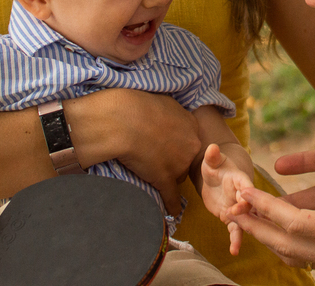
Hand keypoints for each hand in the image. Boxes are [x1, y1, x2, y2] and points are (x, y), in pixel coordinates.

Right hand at [106, 90, 201, 215]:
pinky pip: (171, 197)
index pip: (189, 141)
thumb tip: (170, 115)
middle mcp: (191, 145)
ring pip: (176, 175)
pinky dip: (171, 205)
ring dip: (165, 175)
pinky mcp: (164, 179)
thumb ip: (173, 112)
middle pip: (185, 159)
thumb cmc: (138, 105)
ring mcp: (179, 164)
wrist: (123, 120)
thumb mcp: (164, 101)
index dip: (176, 143)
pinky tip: (171, 212)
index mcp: (191, 125)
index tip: (165, 144)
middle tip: (154, 153)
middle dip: (172, 159)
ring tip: (147, 167)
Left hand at [199, 144, 254, 254]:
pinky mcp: (232, 219)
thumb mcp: (211, 161)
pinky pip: (235, 231)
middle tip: (235, 216)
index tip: (242, 200)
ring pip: (245, 221)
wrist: (215, 178)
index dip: (246, 193)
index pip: (246, 186)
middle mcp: (243, 196)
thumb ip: (212, 156)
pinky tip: (233, 251)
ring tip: (236, 245)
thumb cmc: (215, 167)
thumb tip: (211, 147)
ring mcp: (239, 209)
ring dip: (243, 230)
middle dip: (245, 212)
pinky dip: (235, 240)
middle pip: (249, 205)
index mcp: (241, 180)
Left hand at [235, 143, 314, 273]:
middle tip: (230, 206)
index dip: (265, 206)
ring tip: (246, 217)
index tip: (243, 191)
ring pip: (294, 254)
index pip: (293, 222)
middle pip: (285, 244)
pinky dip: (286, 242)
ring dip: (267, 235)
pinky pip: (307, 255)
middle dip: (255, 224)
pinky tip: (277, 229)